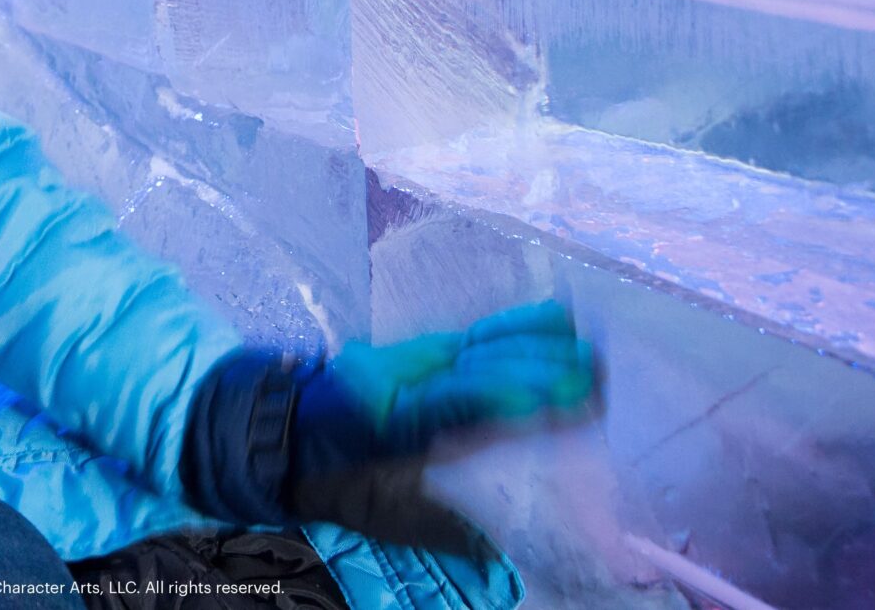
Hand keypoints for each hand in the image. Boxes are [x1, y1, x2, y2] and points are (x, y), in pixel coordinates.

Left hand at [287, 299, 596, 515]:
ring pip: (476, 344)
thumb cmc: (333, 479)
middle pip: (477, 367)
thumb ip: (442, 527)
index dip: (510, 394)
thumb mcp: (380, 513)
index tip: (563, 391)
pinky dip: (509, 328)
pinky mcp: (415, 348)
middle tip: (596, 371)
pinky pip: (468, 336)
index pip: (460, 402)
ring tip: (582, 338)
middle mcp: (405, 379)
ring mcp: (409, 357)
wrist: (279, 431)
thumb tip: (502, 554)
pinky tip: (546, 321)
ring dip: (530, 340)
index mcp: (394, 421)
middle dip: (536, 367)